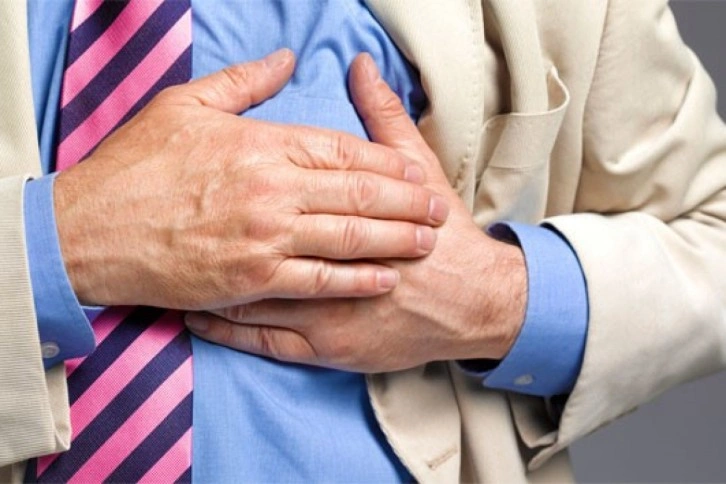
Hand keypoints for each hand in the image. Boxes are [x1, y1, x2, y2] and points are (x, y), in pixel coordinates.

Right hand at [55, 50, 449, 309]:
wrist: (91, 230)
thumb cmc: (135, 166)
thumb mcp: (185, 105)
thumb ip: (244, 81)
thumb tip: (287, 58)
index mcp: (260, 145)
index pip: (342, 149)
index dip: (387, 162)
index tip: (415, 170)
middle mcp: (271, 191)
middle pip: (357, 193)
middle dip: (405, 201)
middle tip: (438, 208)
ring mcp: (264, 238)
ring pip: (347, 237)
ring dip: (394, 239)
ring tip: (427, 240)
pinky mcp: (251, 279)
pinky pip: (317, 280)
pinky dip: (355, 279)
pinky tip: (384, 276)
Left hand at [185, 54, 527, 371]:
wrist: (475, 302)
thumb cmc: (444, 237)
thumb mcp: (423, 168)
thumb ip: (386, 119)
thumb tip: (361, 65)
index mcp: (351, 208)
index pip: (285, 188)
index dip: (243, 180)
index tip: (203, 171)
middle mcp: (331, 258)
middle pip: (262, 238)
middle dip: (215, 227)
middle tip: (167, 215)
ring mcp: (326, 307)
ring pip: (253, 292)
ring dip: (208, 281)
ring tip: (168, 268)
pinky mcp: (326, 347)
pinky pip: (265, 339)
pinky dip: (228, 329)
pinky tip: (197, 316)